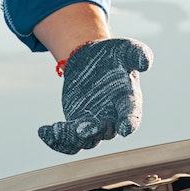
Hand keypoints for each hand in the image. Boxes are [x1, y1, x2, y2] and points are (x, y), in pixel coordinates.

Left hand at [38, 37, 153, 154]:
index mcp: (128, 102)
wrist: (94, 59)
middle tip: (82, 128)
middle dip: (94, 131)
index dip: (130, 122)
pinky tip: (43, 131)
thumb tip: (146, 63)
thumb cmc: (115, 55)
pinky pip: (68, 141)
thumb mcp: (128, 49)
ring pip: (84, 141)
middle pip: (105, 131)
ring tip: (56, 129)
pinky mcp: (75, 126)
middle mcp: (113, 118)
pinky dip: (56, 141)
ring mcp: (94, 125)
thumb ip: (139, 54)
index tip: (126, 128)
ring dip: (71, 138)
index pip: (132, 115)